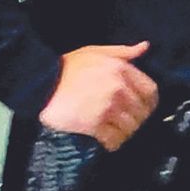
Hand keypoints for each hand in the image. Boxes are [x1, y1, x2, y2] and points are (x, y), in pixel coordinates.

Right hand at [41, 40, 156, 147]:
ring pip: (130, 128)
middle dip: (135, 119)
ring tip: (113, 130)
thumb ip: (122, 51)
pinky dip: (112, 143)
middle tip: (124, 121)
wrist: (39, 84)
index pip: (151, 91)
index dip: (148, 102)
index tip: (142, 107)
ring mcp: (107, 107)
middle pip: (142, 113)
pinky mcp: (95, 124)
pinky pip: (114, 140)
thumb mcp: (94, 52)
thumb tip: (144, 47)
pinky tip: (105, 140)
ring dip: (123, 133)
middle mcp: (118, 88)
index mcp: (120, 70)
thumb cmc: (65, 68)